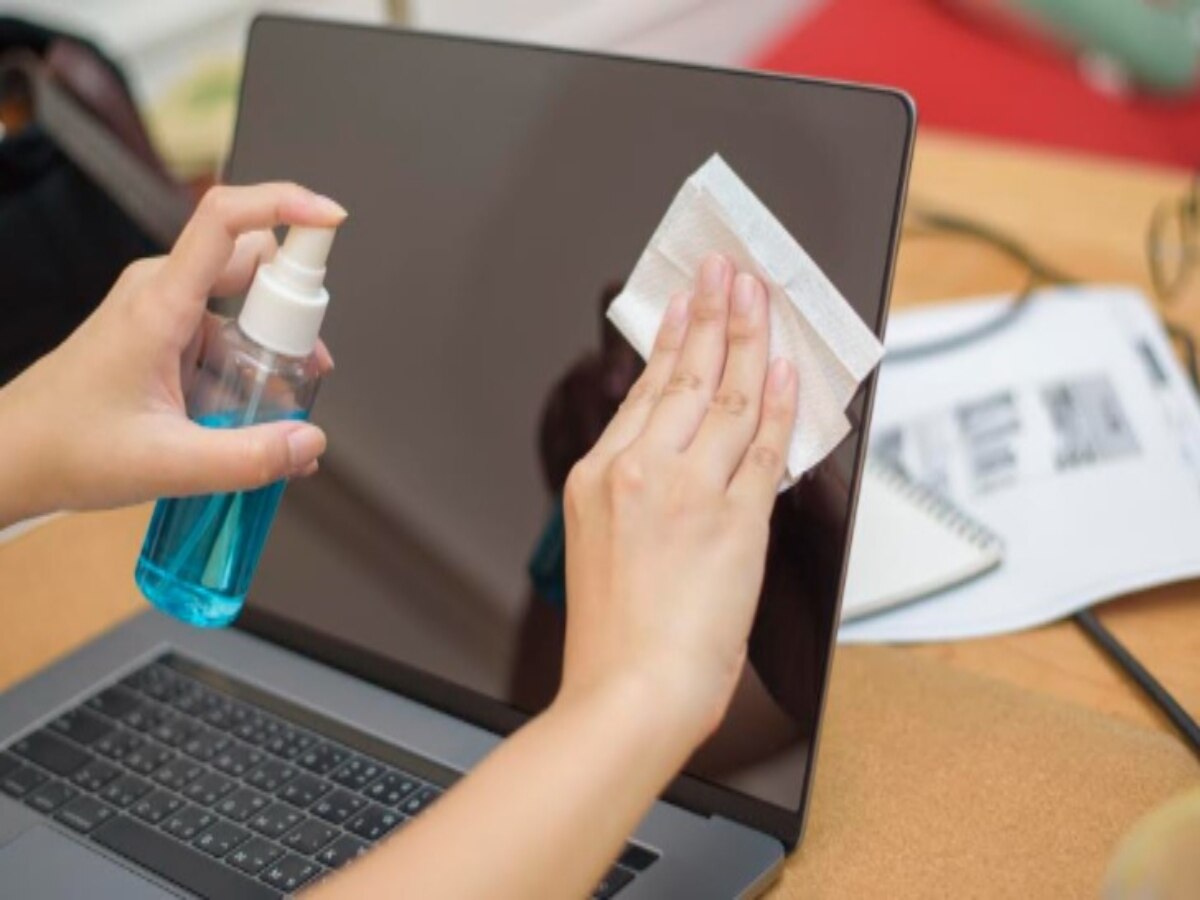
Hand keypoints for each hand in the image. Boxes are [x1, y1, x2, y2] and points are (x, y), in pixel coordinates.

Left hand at [0, 183, 344, 525]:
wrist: (13, 456)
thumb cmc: (68, 450)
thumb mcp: (166, 464)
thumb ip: (247, 459)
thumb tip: (311, 440)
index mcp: (159, 304)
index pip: (225, 219)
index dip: (285, 204)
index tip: (332, 219)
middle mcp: (162, 291)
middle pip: (253, 264)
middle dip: (293, 311)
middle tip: (304, 370)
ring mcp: (163, 310)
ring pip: (243, 303)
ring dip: (273, 348)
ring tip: (273, 411)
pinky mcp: (164, 333)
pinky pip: (226, 331)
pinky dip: (250, 365)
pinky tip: (253, 417)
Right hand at [558, 253, 797, 746]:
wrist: (628, 692)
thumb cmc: (615, 639)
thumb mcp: (600, 549)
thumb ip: (634, 496)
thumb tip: (678, 458)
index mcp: (597, 478)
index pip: (643, 392)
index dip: (671, 340)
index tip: (685, 304)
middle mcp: (637, 471)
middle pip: (683, 376)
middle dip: (710, 313)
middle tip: (725, 269)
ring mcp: (686, 489)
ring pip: (725, 395)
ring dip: (747, 336)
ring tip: (757, 294)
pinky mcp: (732, 518)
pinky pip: (761, 443)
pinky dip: (776, 400)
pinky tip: (785, 365)